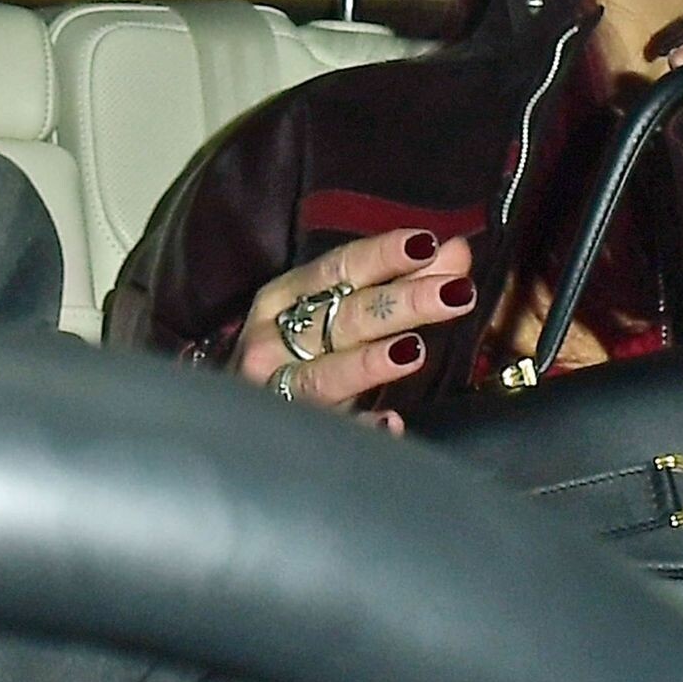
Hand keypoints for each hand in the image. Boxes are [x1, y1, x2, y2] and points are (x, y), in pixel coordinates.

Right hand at [231, 228, 477, 430]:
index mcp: (285, 298)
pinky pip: (330, 433)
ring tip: (413, 351)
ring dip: (370, 363)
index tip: (427, 244)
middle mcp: (273, 340)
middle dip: (402, 302)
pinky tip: (390, 423)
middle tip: (455, 293)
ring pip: (327, 375)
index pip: (338, 269)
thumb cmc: (296, 352)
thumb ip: (400, 281)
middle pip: (345, 318)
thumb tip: (456, 252)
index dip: (382, 255)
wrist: (226, 419)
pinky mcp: (290, 437)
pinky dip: (360, 427)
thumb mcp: (335, 310)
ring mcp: (277, 390)